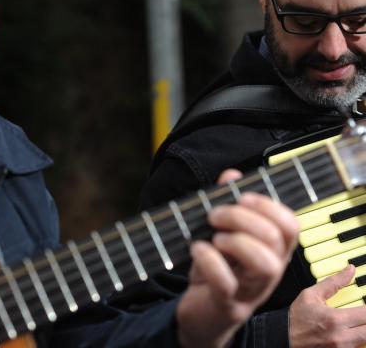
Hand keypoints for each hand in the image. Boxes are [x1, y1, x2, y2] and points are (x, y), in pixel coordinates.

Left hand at [176, 169, 298, 347]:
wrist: (202, 312)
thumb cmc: (216, 269)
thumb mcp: (222, 233)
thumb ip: (228, 202)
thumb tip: (232, 175)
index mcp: (273, 250)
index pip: (290, 225)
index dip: (268, 205)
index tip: (242, 196)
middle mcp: (270, 270)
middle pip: (275, 238)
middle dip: (242, 217)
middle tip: (215, 215)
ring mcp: (252, 290)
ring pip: (264, 262)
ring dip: (235, 240)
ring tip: (214, 237)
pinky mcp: (228, 304)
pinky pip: (226, 282)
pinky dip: (209, 260)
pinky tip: (198, 249)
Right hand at [290, 265, 365, 346]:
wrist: (284, 337)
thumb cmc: (296, 319)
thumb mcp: (311, 295)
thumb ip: (333, 282)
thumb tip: (349, 270)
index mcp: (335, 319)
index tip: (365, 303)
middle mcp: (341, 338)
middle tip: (361, 313)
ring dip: (363, 330)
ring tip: (357, 322)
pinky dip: (358, 340)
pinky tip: (352, 333)